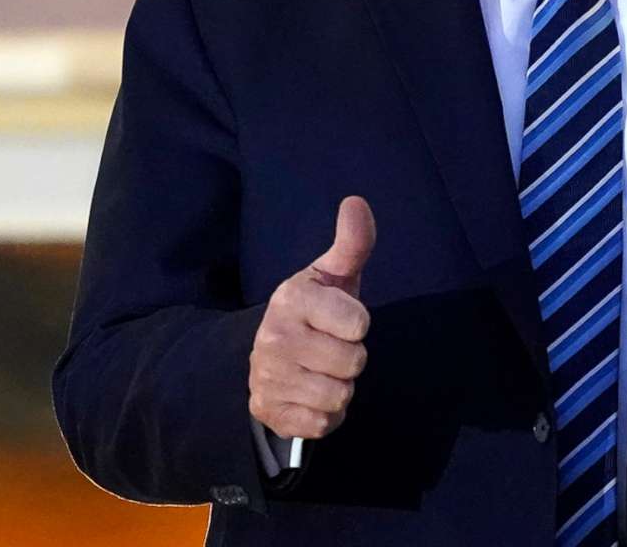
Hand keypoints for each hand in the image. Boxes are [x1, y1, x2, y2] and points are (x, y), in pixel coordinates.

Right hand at [249, 196, 373, 440]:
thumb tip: (356, 202)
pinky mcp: (269, 411)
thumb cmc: (317, 311)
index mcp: (291, 298)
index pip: (359, 323)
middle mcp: (273, 337)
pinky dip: (325, 415)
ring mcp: (267, 376)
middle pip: (353, 363)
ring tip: (322, 371)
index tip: (340, 319)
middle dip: (350, 359)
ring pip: (339, 396)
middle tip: (330, 348)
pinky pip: (323, 424)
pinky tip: (311, 395)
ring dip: (340, 388)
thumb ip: (352, 243)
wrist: (273, 356)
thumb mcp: (334, 275)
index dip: (358, 324)